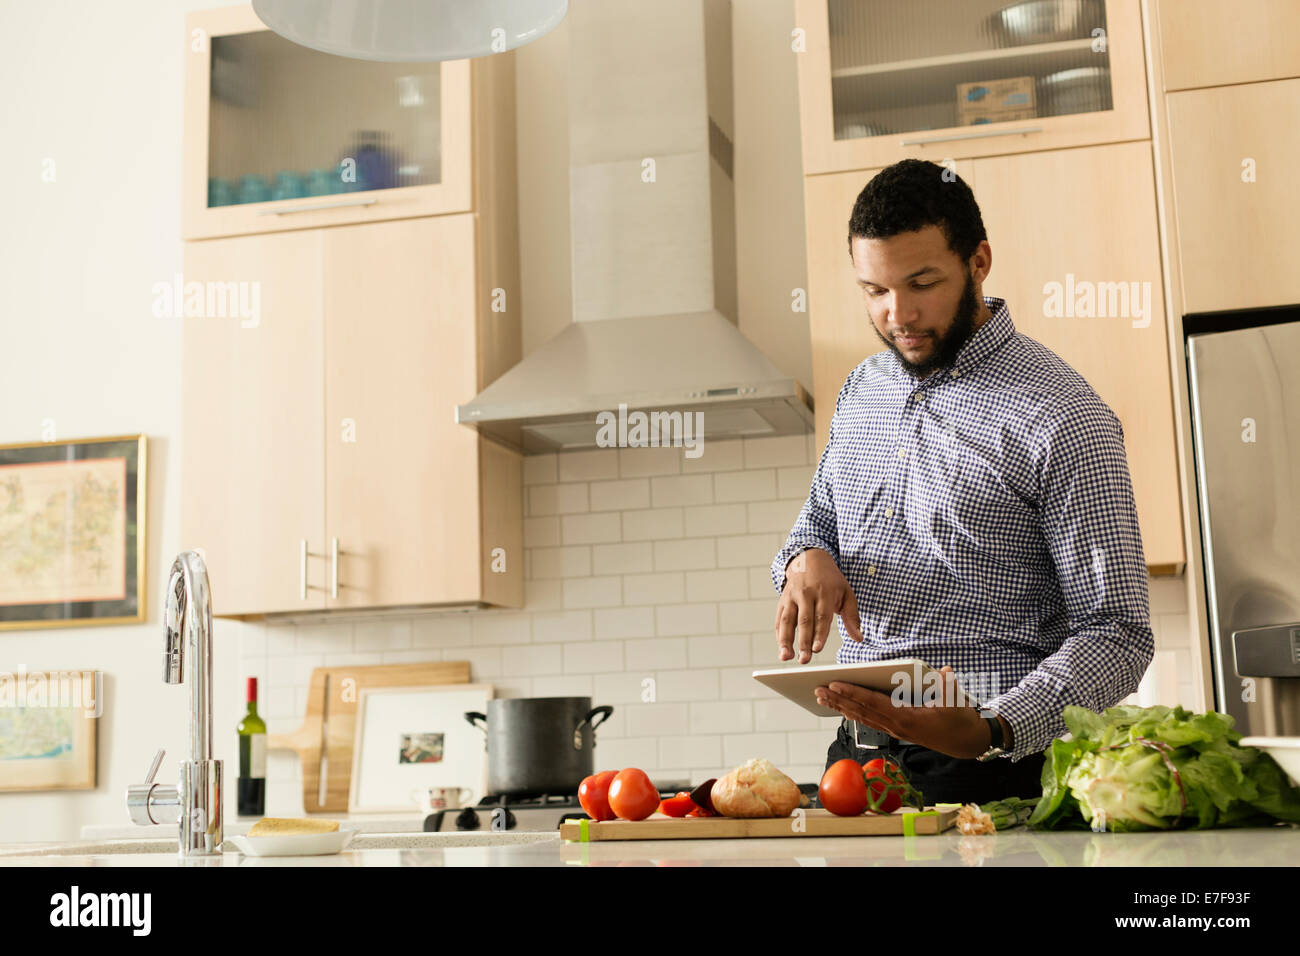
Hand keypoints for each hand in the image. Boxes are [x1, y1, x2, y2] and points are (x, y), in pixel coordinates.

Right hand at [774, 548, 863, 663]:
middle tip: (804, 659)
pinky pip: (779, 619)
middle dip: (803, 642)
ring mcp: (791, 597)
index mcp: (824, 592)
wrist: (809, 560)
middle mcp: (806, 594)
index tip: (817, 649)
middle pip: (804, 620)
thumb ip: (853, 616)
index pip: (821, 616)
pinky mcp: (782, 600)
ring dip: (785, 640)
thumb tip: (859, 638)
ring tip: (785, 657)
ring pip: (787, 620)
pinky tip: (781, 648)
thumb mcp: (846, 593)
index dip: (819, 633)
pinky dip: (779, 634)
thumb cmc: (830, 580)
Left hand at [813, 665, 990, 759]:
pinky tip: (840, 707)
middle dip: (837, 700)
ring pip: (861, 717)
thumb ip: (949, 687)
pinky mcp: (896, 730)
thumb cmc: (960, 719)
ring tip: (820, 697)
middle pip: (861, 712)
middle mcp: (896, 726)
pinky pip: (869, 721)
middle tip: (816, 690)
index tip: (834, 684)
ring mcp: (894, 730)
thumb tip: (945, 673)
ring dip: (840, 707)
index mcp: (907, 718)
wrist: (966, 742)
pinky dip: (853, 713)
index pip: (873, 703)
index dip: (853, 693)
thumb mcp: (958, 702)